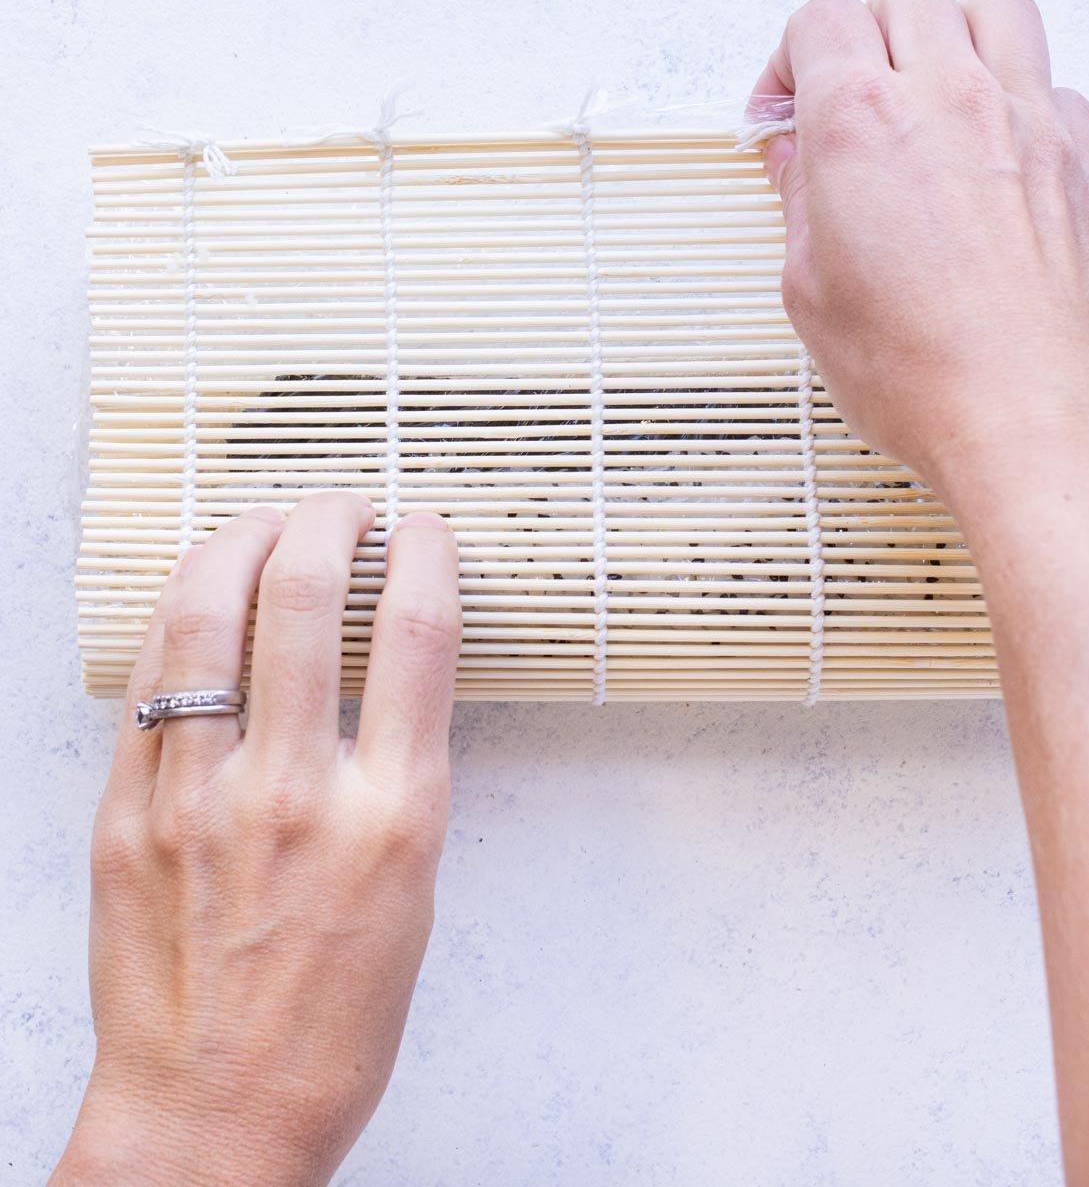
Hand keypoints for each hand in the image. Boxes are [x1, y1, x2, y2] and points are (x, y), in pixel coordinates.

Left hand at [53, 494, 461, 1186]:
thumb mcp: (411, 889)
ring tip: (266, 520)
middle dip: (329, 519)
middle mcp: (296, 793)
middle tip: (342, 508)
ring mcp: (200, 800)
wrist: (212, 1119)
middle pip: (308, 595)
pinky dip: (179, 613)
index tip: (422, 526)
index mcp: (391, 817)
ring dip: (244, 538)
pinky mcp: (125, 815)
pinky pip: (149, 680)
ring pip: (211, 614)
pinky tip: (200, 591)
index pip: (418, 632)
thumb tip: (385, 665)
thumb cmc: (329, 1024)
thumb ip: (397, 770)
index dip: (424, 552)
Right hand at [750, 0, 1088, 506]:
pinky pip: (1055, 83)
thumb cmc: (924, 374)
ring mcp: (1027, 122)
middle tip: (850, 97)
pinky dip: (1020, 98)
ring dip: (955, 34)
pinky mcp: (1082, 159)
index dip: (790, 59)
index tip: (786, 111)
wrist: (1032, 422)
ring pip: (996, 7)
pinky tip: (995, 151)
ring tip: (933, 91)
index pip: (820, 19)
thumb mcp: (810, 291)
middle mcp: (950, 101)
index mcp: (861, 123)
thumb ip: (798, 200)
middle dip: (867, 35)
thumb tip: (795, 157)